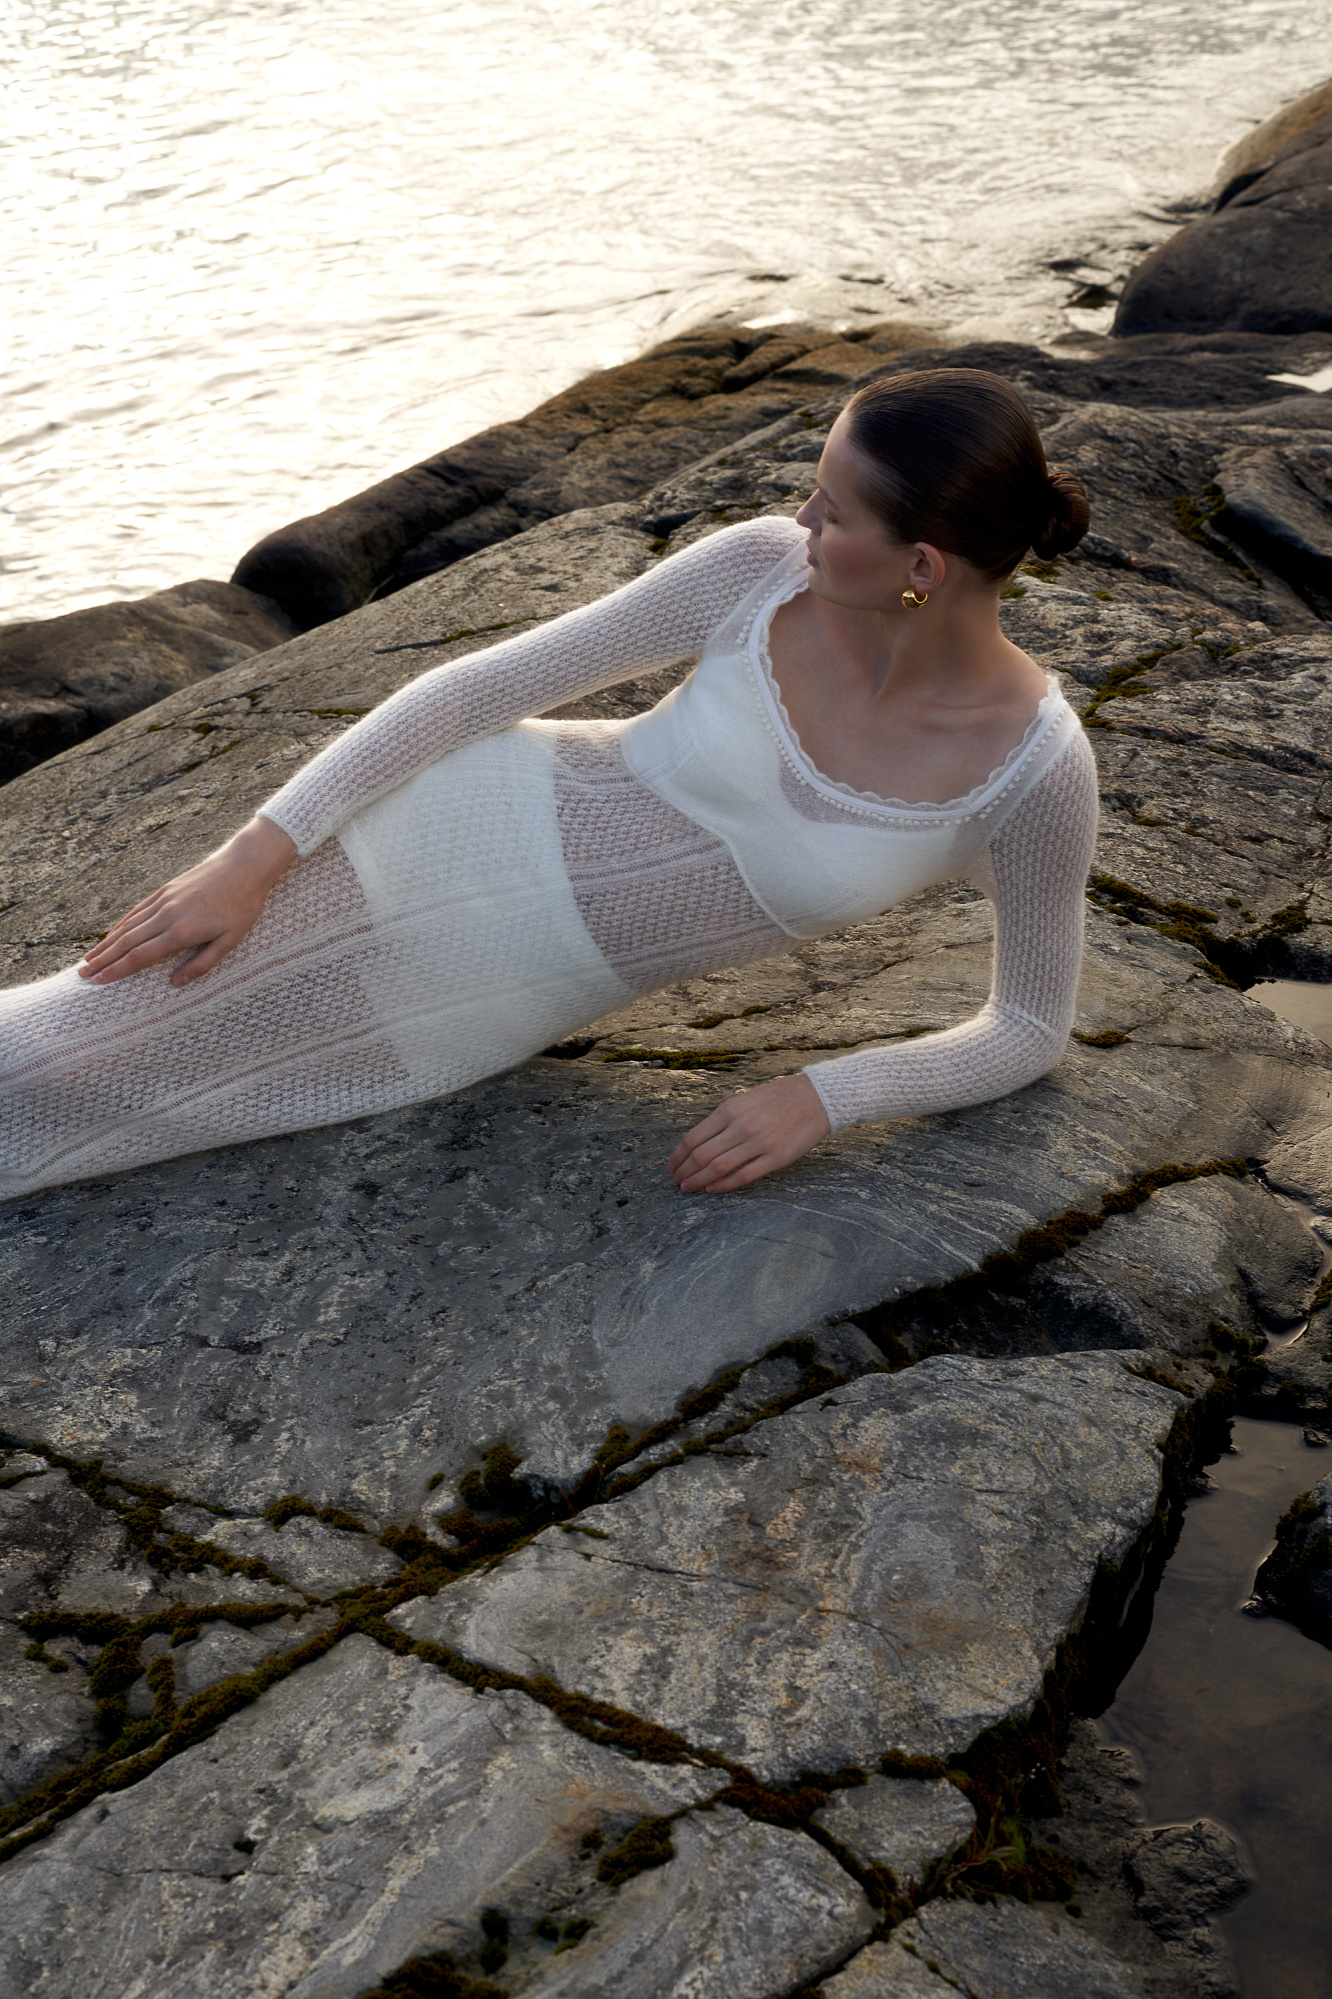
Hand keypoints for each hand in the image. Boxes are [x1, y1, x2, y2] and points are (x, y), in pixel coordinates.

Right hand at [77, 816, 296, 987]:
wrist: (244, 866)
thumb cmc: (242, 907)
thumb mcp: (230, 941)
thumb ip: (202, 964)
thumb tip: (176, 984)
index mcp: (182, 932)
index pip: (141, 956)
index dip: (117, 970)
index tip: (98, 982)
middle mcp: (166, 915)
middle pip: (127, 942)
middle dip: (103, 960)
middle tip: (81, 975)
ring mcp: (163, 900)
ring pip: (128, 926)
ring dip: (106, 944)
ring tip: (88, 959)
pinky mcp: (165, 890)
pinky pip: (137, 911)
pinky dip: (120, 925)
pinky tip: (111, 934)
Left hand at [668, 1072, 831, 1193]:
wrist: (817, 1097)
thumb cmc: (779, 1098)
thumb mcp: (744, 1100)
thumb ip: (722, 1120)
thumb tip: (699, 1143)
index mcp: (729, 1110)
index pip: (693, 1137)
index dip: (678, 1155)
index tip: (672, 1166)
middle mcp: (740, 1127)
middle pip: (701, 1155)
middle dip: (684, 1171)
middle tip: (677, 1181)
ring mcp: (758, 1143)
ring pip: (717, 1167)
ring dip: (698, 1181)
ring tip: (688, 1188)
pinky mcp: (775, 1158)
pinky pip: (743, 1176)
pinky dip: (723, 1185)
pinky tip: (712, 1190)